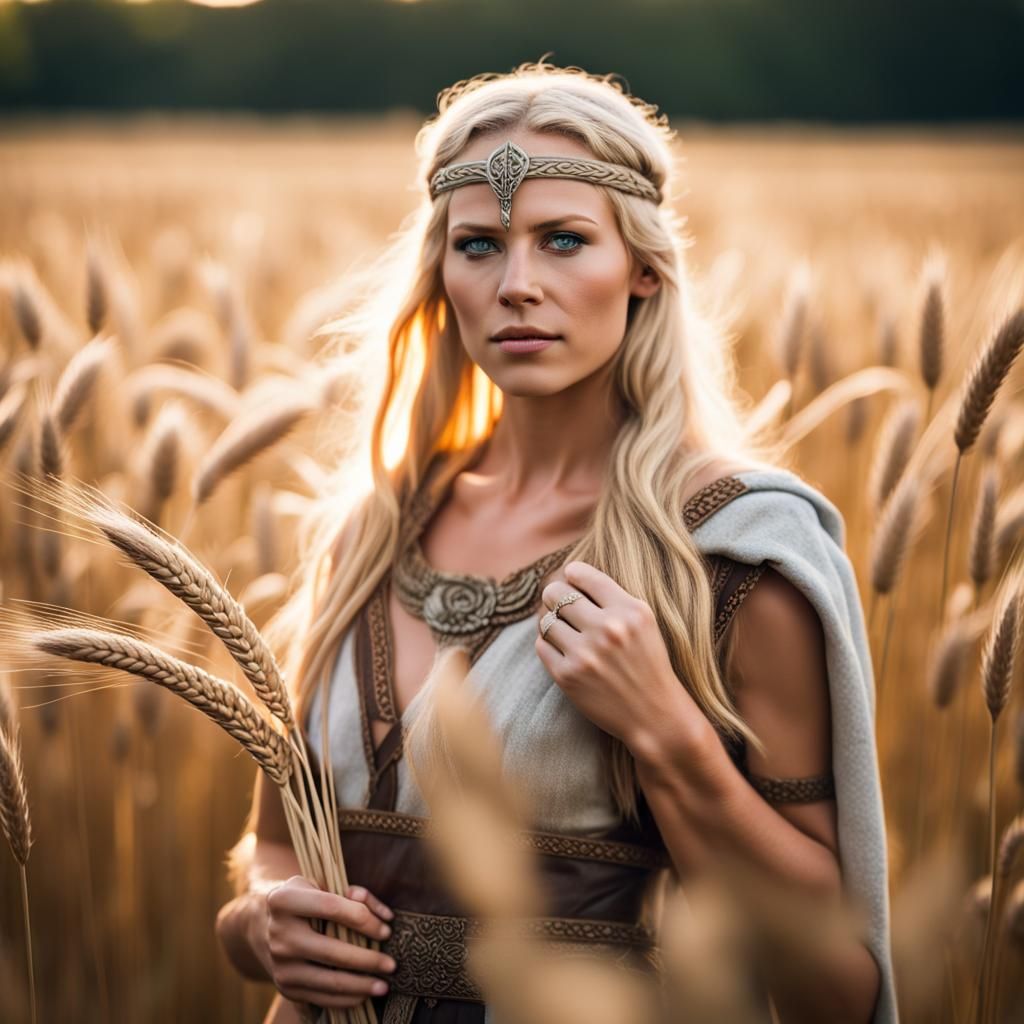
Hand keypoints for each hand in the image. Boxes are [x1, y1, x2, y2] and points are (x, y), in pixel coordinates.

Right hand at [253, 878, 397, 1010]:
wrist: (268, 926)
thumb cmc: (307, 901)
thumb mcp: (322, 884)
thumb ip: (354, 893)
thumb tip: (384, 915)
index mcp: (284, 900)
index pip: (331, 908)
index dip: (363, 919)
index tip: (387, 929)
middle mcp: (279, 933)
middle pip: (332, 952)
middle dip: (368, 960)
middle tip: (392, 964)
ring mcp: (280, 964)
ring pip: (329, 981)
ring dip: (361, 986)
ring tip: (384, 986)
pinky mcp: (285, 987)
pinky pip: (321, 998)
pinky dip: (347, 999)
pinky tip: (365, 994)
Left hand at [535, 560, 700, 749]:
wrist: (655, 715)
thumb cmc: (648, 664)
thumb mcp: (644, 623)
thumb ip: (613, 598)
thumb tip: (569, 574)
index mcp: (630, 611)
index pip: (584, 575)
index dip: (572, 573)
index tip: (570, 576)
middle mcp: (608, 629)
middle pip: (556, 593)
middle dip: (554, 595)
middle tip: (560, 603)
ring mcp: (585, 654)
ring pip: (545, 620)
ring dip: (551, 622)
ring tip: (564, 629)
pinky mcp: (568, 676)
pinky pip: (542, 645)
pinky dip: (549, 644)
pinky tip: (563, 649)